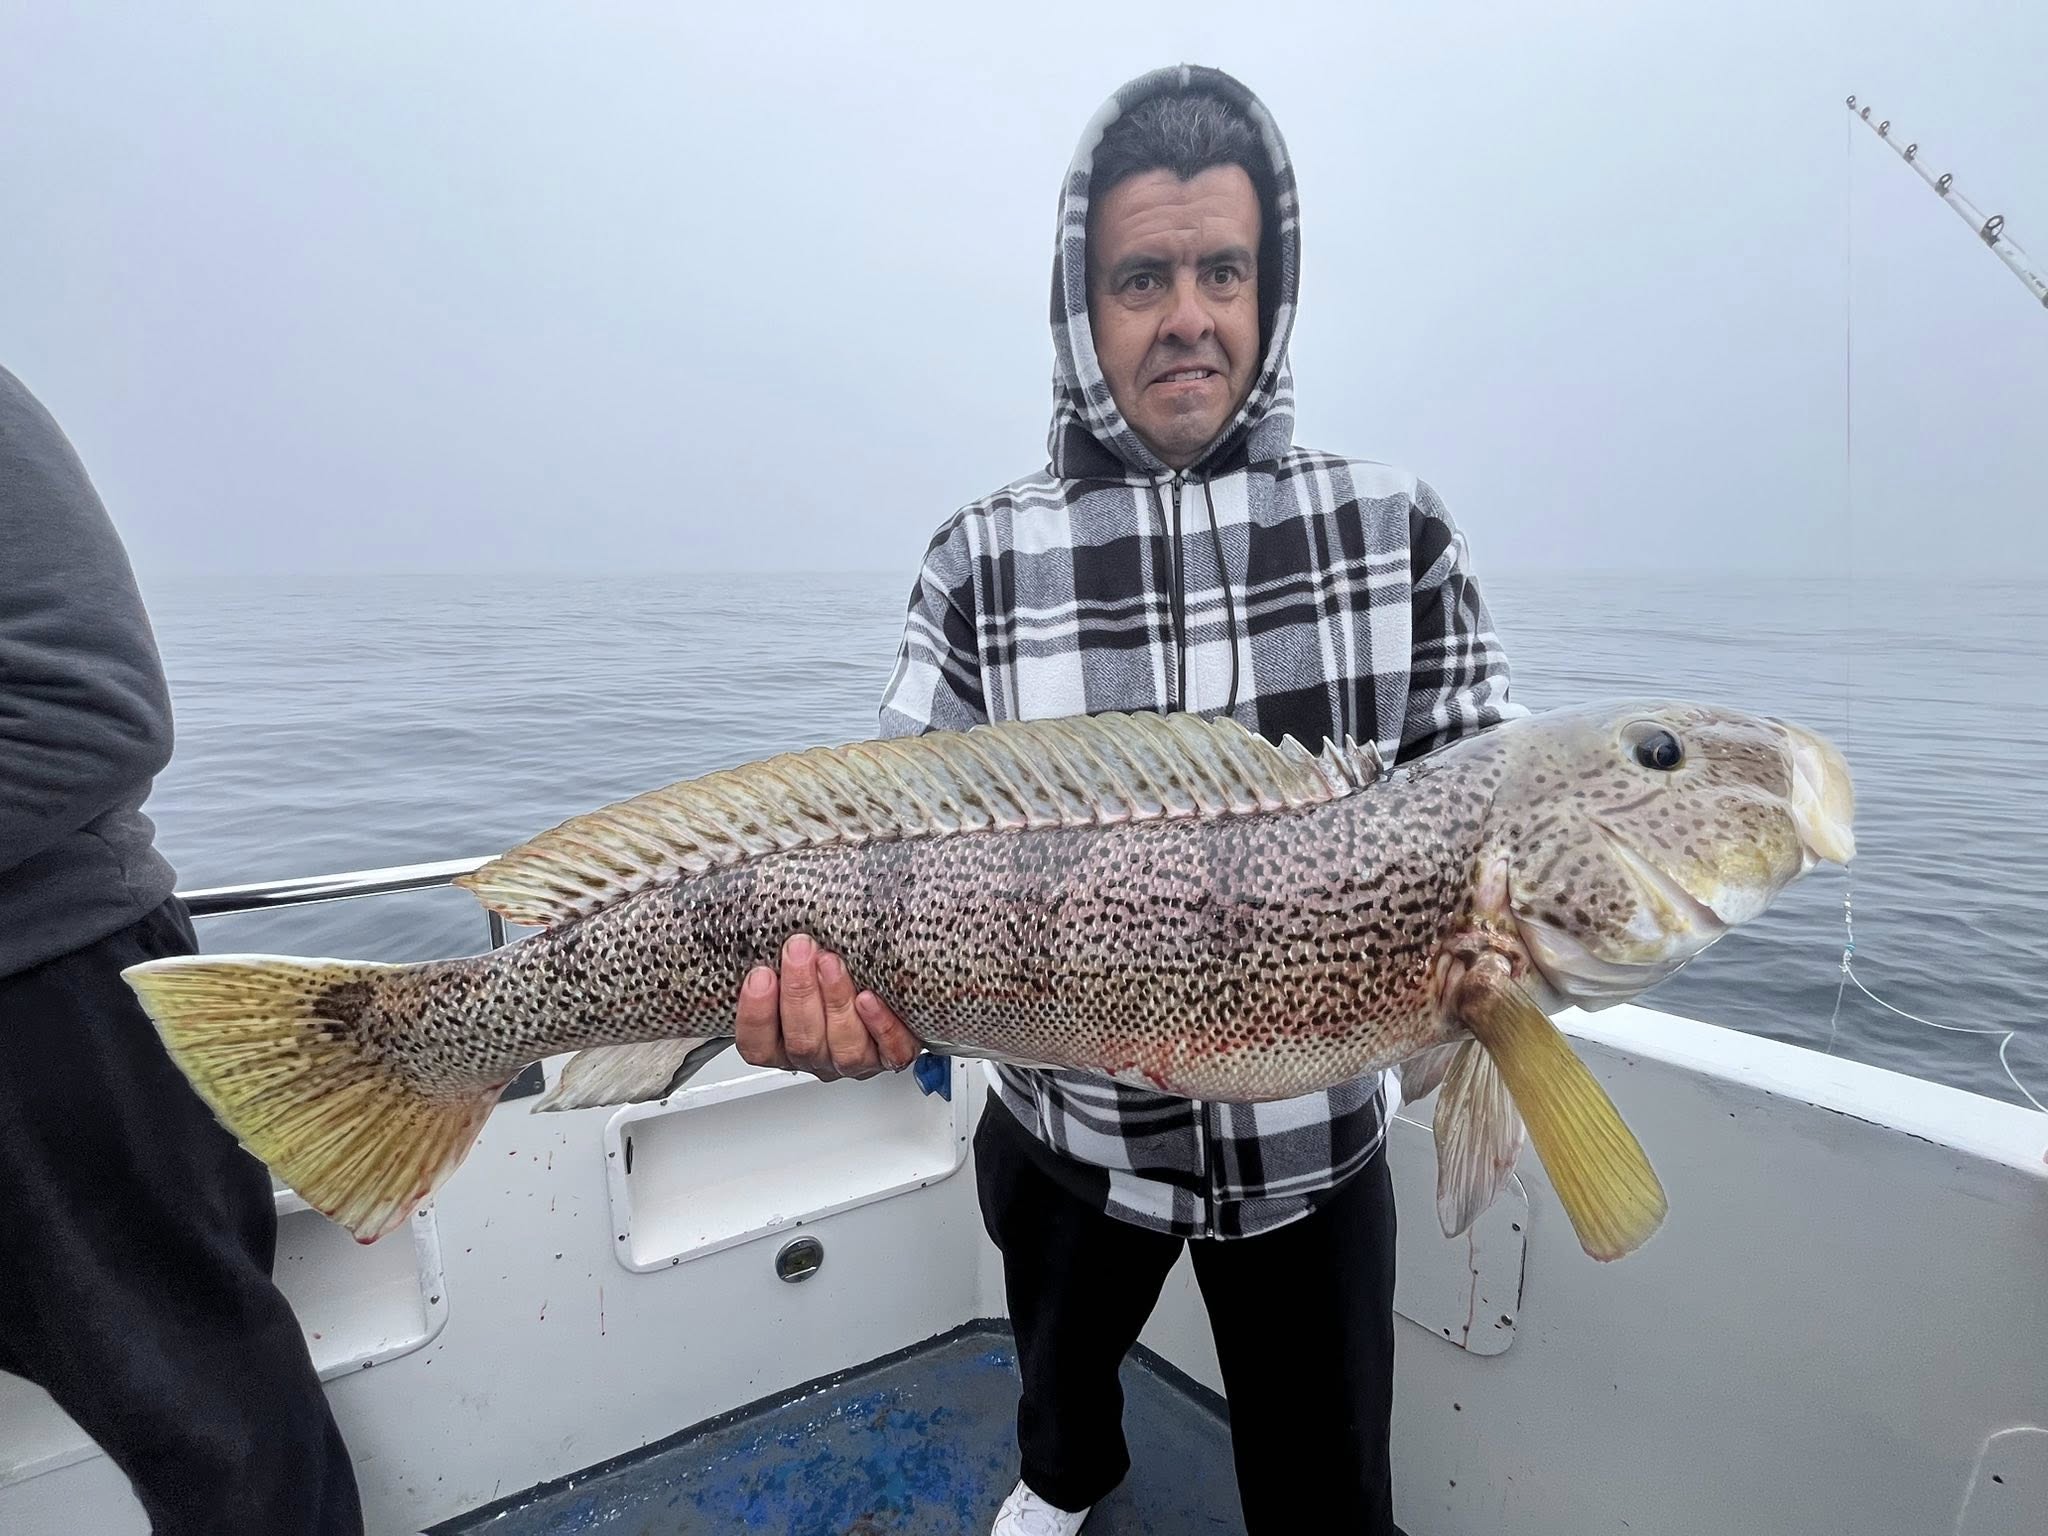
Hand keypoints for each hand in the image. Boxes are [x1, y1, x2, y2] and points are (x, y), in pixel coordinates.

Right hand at [733, 932, 919, 1080]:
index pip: (757, 1045)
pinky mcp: (892, 1054)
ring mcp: (855, 1059)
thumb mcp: (799, 960)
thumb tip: (764, 913)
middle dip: (799, 993)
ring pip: (844, 1048)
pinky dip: (880, 1025)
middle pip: (802, 1043)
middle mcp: (818, 1056)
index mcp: (784, 1043)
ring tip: (833, 963)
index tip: (760, 975)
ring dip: (836, 1001)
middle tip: (800, 950)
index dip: (756, 1015)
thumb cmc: (830, 967)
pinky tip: (869, 999)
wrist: (886, 986)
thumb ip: (782, 952)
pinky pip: (890, 1051)